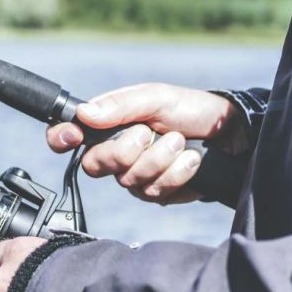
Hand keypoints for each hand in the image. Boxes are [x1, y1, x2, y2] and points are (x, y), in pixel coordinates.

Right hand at [46, 83, 243, 204]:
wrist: (230, 134)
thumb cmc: (190, 109)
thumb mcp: (156, 97)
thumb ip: (120, 106)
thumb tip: (84, 114)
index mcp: (107, 125)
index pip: (67, 134)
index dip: (60, 137)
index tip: (73, 136)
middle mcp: (115, 153)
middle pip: (94, 165)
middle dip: (126, 151)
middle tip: (149, 133)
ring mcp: (134, 176)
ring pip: (128, 180)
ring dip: (161, 159)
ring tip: (181, 143)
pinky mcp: (156, 194)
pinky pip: (154, 193)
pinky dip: (177, 174)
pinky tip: (191, 161)